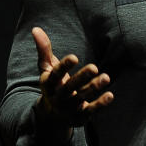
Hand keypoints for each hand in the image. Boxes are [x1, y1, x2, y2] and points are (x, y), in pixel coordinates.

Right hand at [32, 26, 113, 143]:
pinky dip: (100, 104)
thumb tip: (35, 28)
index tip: (74, 57)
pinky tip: (110, 95)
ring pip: (81, 97)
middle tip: (94, 67)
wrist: (51, 116)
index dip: (64, 66)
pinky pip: (90, 111)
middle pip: (70, 87)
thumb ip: (44, 50)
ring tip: (106, 77)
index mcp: (49, 84)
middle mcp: (58, 96)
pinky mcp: (80, 117)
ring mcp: (69, 108)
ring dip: (93, 88)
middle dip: (82, 78)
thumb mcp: (46, 68)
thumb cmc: (53, 85)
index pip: (55, 75)